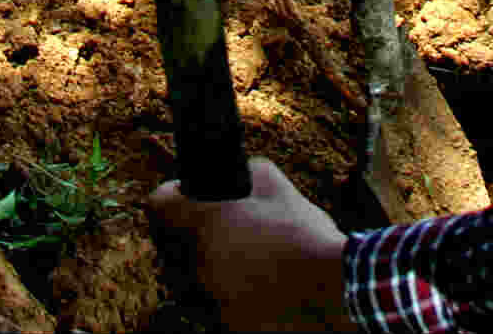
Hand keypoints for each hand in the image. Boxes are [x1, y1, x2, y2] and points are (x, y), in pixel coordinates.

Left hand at [148, 159, 351, 333]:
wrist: (334, 288)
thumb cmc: (305, 235)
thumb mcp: (275, 185)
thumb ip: (245, 174)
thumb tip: (238, 177)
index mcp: (202, 224)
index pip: (157, 204)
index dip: (170, 197)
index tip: (184, 198)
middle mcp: (197, 264)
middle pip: (174, 247)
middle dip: (192, 238)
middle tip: (225, 234)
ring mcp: (209, 300)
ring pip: (196, 280)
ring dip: (213, 270)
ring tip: (249, 265)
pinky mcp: (226, 327)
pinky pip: (218, 307)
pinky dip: (234, 298)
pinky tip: (261, 290)